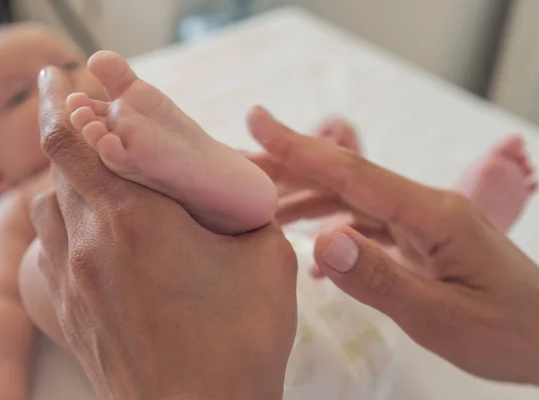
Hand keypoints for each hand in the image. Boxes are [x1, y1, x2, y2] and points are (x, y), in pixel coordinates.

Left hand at [31, 68, 297, 399]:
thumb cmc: (239, 341)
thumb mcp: (267, 260)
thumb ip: (247, 211)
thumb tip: (236, 192)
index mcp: (140, 220)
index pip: (80, 144)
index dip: (65, 106)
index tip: (65, 83)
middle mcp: (94, 245)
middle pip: (57, 170)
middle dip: (62, 131)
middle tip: (75, 112)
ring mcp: (75, 282)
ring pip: (46, 210)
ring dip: (59, 181)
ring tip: (82, 169)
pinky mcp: (71, 314)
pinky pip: (45, 254)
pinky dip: (55, 228)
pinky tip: (79, 232)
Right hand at [247, 106, 538, 384]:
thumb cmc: (506, 331)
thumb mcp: (441, 316)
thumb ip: (379, 279)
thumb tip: (321, 242)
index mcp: (432, 213)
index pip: (353, 172)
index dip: (300, 147)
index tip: (257, 122)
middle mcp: (423, 207)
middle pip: (344, 179)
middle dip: (288, 168)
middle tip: (237, 166)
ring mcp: (422, 222)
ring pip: (351, 200)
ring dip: (304, 199)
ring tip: (260, 206)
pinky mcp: (420, 239)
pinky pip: (366, 224)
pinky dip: (330, 227)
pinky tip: (306, 241)